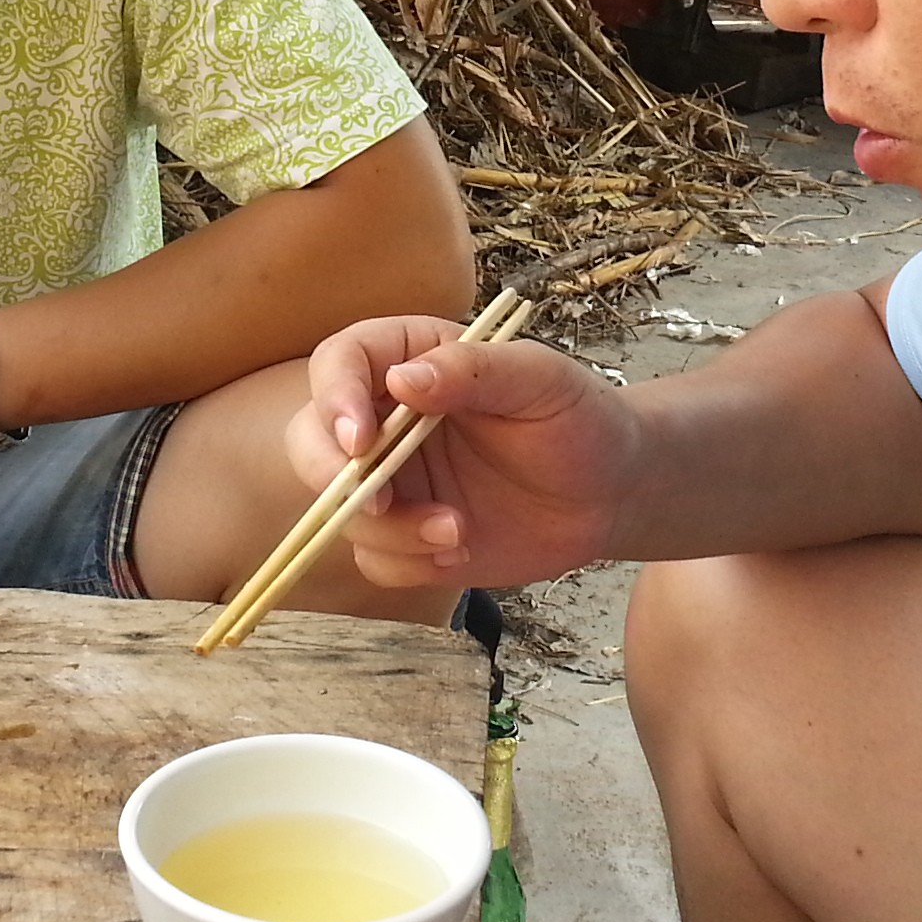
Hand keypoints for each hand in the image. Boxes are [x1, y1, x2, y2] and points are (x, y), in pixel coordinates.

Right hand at [288, 314, 642, 589]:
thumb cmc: (579, 419)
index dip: (334, 398)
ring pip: (339, 508)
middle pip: (310, 439)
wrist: (610, 491)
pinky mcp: (404, 535)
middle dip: (332, 475)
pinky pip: (373, 557)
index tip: (361, 440)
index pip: (340, 363)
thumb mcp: (541, 381)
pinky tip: (461, 549)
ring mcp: (392, 480)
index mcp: (410, 358)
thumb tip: (401, 381)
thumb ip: (472, 371)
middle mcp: (385, 418)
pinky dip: (408, 563)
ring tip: (458, 531)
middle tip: (384, 501)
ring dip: (390, 530)